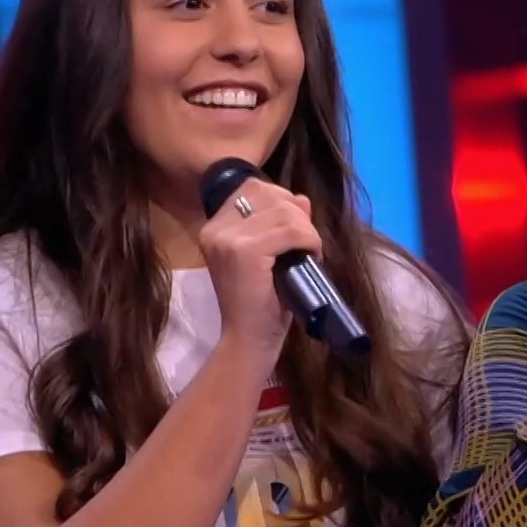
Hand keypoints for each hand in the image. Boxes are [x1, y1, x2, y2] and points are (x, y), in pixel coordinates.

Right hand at [199, 177, 321, 357]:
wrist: (249, 339)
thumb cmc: (262, 301)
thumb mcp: (272, 255)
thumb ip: (283, 223)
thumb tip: (301, 198)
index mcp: (215, 227)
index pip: (253, 187)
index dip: (282, 200)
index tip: (295, 227)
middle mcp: (215, 229)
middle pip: (268, 193)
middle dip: (297, 214)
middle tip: (305, 244)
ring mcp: (227, 239)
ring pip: (284, 211)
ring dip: (306, 230)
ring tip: (307, 253)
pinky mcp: (245, 251)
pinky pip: (291, 230)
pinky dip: (309, 240)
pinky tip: (311, 257)